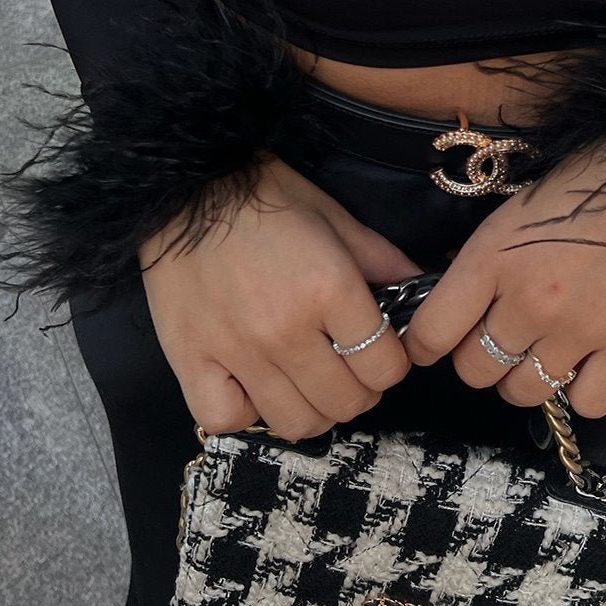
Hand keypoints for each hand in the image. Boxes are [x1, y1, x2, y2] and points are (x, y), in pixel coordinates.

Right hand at [140, 154, 419, 438]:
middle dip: (360, 388)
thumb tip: (422, 288)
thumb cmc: (262, 194)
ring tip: (308, 380)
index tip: (382, 350)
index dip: (392, 362)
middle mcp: (285, 329)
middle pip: (346, 402)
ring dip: (313, 407)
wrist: (183, 183)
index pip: (384, 365)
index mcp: (328, 288)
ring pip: (296, 422)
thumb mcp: (333, 216)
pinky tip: (253, 386)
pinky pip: (226, 420)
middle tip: (349, 366)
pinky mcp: (190, 361)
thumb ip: (381, 259)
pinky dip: (245, 412)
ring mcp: (236, 351)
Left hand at [402, 140, 605, 418]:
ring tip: (548, 348)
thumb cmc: (591, 178)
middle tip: (505, 335)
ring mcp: (581, 330)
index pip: (432, 332)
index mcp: (493, 257)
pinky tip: (592, 359)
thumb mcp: (518, 206)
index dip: (427, 343)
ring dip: (528, 375)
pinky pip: (587, 403)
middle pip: (475, 369)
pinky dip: (584, 388)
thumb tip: (457, 297)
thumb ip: (486, 258)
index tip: (439, 341)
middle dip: (482, 356)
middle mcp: (529, 301)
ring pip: (524, 391)